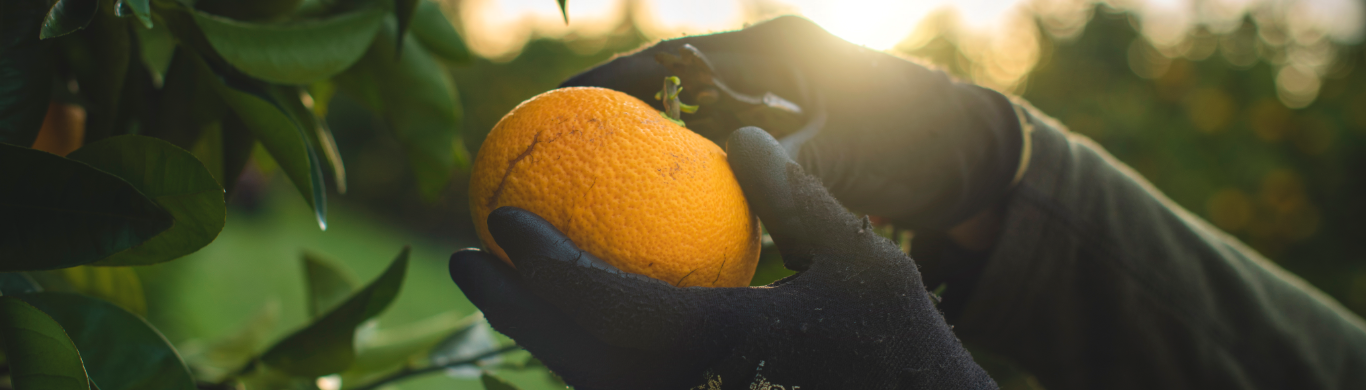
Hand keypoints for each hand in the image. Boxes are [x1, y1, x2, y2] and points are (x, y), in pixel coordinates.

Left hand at [449, 128, 994, 388]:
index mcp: (718, 343)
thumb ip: (797, 202)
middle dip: (508, 307)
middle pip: (568, 354)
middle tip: (466, 260)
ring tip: (505, 292)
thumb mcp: (864, 260)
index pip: (600, 303)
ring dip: (535, 338)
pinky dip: (581, 365)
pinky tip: (571, 331)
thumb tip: (738, 139)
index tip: (502, 219)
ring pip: (586, 386)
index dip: (540, 263)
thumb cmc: (901, 345)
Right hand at [561, 16, 1023, 229]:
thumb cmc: (924, 141)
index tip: (563, 98)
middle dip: (624, 112)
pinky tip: (671, 208)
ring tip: (600, 179)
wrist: (979, 156)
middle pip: (676, 85)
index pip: (678, 56)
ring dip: (660, 147)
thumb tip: (721, 181)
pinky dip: (704, 174)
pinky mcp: (793, 133)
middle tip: (565, 147)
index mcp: (781, 47)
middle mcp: (773, 66)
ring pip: (700, 122)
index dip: (616, 75)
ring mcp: (780, 99)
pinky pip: (732, 152)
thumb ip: (784, 162)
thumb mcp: (849, 151)